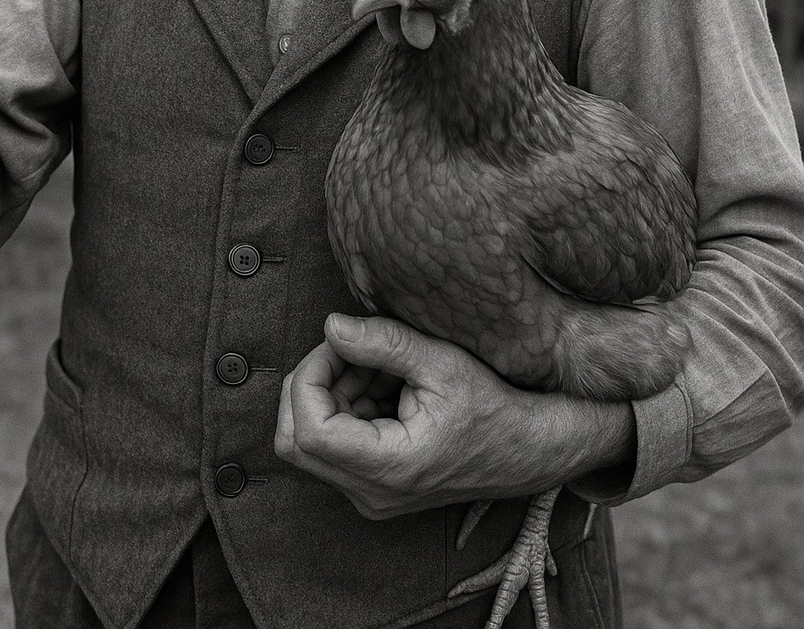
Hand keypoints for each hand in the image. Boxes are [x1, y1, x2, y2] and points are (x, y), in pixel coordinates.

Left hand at [275, 313, 544, 519]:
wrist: (526, 451)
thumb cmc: (492, 407)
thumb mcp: (441, 362)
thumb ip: (384, 342)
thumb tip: (331, 325)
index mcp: (388, 468)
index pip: (307, 431)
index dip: (309, 376)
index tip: (339, 343)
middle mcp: (371, 493)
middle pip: (294, 442)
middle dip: (312, 383)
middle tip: (350, 350)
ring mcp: (370, 495)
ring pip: (311, 441)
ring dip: (332, 391)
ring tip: (381, 364)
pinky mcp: (373, 486)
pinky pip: (335, 445)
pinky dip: (347, 405)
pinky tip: (385, 382)